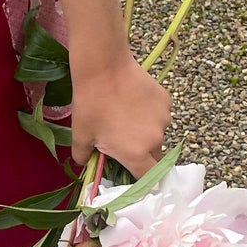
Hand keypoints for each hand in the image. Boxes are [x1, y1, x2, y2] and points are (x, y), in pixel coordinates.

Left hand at [68, 56, 169, 173]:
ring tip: (126, 116)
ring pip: (157, 134)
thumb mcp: (80, 135)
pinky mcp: (166, 101)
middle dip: (142, 154)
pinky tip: (133, 102)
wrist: (103, 67)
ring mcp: (163, 119)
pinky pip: (160, 115)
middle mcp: (155, 139)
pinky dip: (150, 114)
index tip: (132, 173)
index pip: (148, 178)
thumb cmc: (90, 104)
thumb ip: (83, 157)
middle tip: (123, 141)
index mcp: (135, 153)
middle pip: (154, 156)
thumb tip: (85, 164)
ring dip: (146, 132)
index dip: (141, 179)